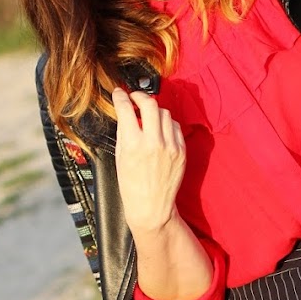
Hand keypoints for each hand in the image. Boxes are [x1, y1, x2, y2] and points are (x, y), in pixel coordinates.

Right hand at [112, 88, 185, 236]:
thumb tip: (125, 111)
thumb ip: (124, 132)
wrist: (152, 206)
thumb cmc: (132, 185)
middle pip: (150, 103)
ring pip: (164, 112)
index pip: (126, 108)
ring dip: (154, 110)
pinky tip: (159, 129)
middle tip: (134, 98)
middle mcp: (153, 143)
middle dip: (140, 96)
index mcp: (133, 144)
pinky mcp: (181, 151)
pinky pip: (175, 126)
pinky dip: (166, 124)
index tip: (119, 93)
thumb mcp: (120, 157)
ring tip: (147, 116)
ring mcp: (170, 146)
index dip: (121, 96)